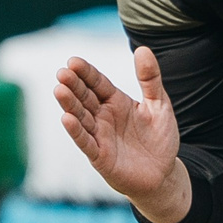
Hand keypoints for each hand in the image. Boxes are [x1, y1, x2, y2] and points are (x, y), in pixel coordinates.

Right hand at [53, 47, 190, 222]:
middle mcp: (103, 117)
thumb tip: (143, 49)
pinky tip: (66, 118)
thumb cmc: (159, 139)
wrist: (163, 174)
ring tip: (59, 90)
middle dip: (73, 85)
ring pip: (81, 117)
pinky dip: (76, 131)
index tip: (73, 61)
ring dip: (70, 105)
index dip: (86, 73)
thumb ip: (150, 79)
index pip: (97, 83)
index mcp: (116, 101)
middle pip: (85, 98)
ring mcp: (99, 136)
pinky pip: (86, 142)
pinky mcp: (100, 156)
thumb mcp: (159, 104)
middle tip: (62, 72)